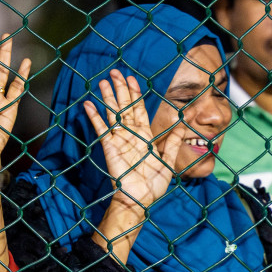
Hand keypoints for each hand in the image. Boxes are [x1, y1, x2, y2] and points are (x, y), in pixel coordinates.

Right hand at [83, 70, 184, 213]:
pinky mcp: (109, 146)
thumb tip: (184, 122)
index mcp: (145, 135)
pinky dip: (94, 116)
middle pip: (124, 106)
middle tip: (115, 73)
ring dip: (107, 97)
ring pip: (112, 113)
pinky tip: (88, 103)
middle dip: (120, 89)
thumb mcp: (168, 160)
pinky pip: (101, 128)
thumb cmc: (154, 183)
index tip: (132, 79)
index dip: (135, 94)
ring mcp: (118, 139)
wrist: (140, 199)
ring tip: (102, 81)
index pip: (139, 109)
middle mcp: (131, 134)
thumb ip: (174, 141)